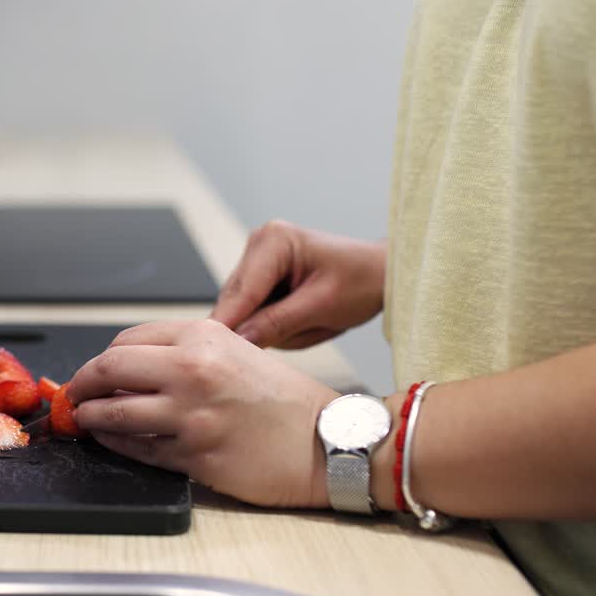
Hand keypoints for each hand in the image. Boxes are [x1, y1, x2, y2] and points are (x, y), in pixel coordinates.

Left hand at [67, 319, 338, 507]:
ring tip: (84, 418)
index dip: (102, 359)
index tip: (93, 371)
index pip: (126, 341)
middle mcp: (192, 370)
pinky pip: (136, 447)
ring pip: (114, 412)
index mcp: (202, 337)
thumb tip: (126, 365)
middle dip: (82, 383)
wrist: (325, 442)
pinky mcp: (193, 455)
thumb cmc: (283, 399)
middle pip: (109, 369)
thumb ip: (183, 352)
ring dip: (89, 416)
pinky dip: (115, 442)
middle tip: (74, 394)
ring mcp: (190, 415)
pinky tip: (110, 438)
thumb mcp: (235, 351)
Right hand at [211, 221, 385, 348]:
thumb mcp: (322, 306)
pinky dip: (272, 324)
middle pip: (235, 303)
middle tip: (294, 336)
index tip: (214, 354)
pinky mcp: (261, 277)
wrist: (381, 274)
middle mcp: (259, 244)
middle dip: (258, 327)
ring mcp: (258, 260)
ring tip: (309, 322)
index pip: (241, 293)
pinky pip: (253, 311)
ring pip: (242, 310)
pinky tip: (300, 319)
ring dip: (268, 327)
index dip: (229, 326)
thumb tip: (240, 340)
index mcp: (273, 241)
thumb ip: (278, 323)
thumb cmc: (361, 281)